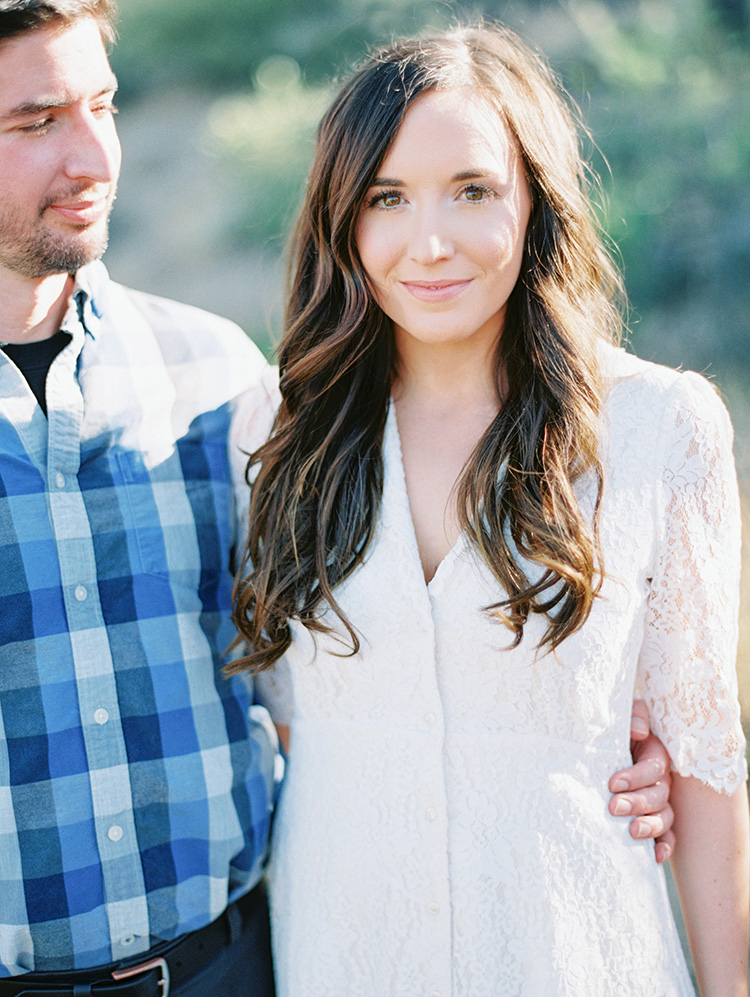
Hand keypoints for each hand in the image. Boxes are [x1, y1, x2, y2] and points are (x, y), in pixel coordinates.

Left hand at [608, 700, 674, 862]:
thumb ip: (634, 717)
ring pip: (664, 817)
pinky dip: (664, 847)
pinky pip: (667, 836)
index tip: (613, 782)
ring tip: (632, 832)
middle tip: (613, 807)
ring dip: (650, 826)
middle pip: (658, 795)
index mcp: (656, 755)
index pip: (651, 769)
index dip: (635, 777)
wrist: (609, 746)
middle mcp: (661, 781)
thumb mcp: (625, 717)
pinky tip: (654, 857)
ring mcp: (660, 802)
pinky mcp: (653, 818)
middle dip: (636, 803)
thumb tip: (640, 731)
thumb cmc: (618, 731)